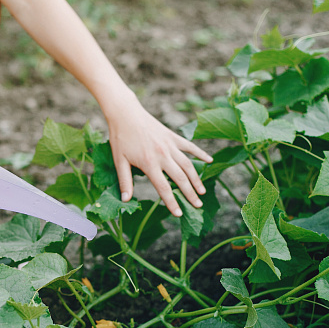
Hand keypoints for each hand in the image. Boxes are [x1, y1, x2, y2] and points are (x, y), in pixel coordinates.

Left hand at [106, 98, 211, 216]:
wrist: (125, 113)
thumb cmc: (120, 138)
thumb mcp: (119, 161)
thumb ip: (125, 181)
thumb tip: (126, 200)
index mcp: (149, 163)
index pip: (163, 188)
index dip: (172, 202)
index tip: (179, 214)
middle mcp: (163, 155)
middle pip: (180, 179)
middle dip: (190, 194)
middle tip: (198, 206)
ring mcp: (170, 145)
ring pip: (188, 165)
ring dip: (197, 179)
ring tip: (202, 191)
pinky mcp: (173, 136)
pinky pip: (190, 147)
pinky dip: (200, 153)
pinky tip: (209, 161)